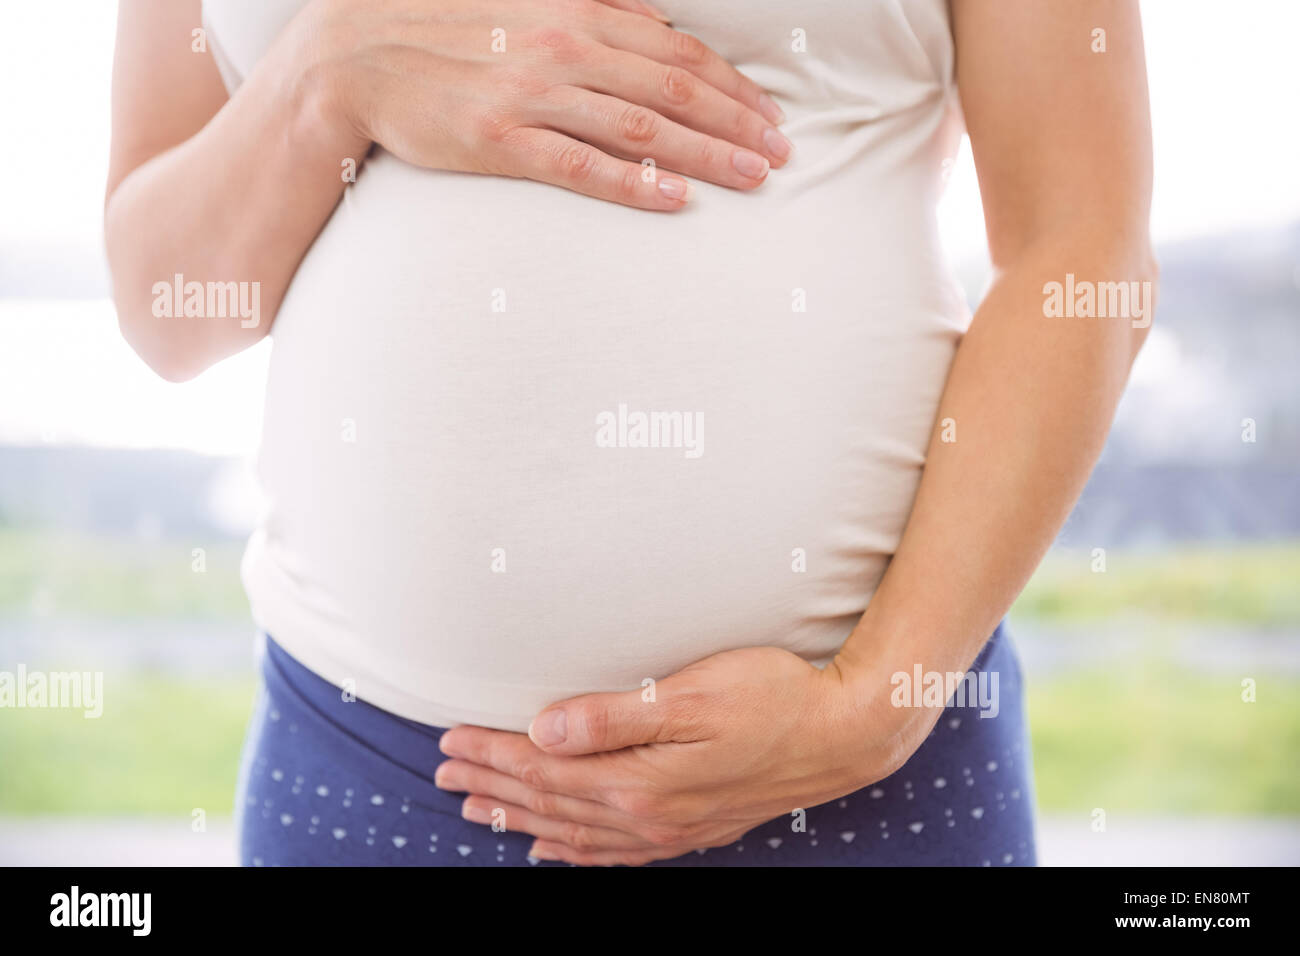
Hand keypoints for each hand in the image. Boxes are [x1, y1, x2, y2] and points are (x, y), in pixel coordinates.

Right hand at [301, 0, 791, 208]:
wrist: (352, 55)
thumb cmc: (444, 28)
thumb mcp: (524, 0)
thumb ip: (590, 10)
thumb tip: (651, 21)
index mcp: (574, 8)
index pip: (675, 49)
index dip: (731, 84)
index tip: (770, 114)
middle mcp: (563, 46)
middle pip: (674, 89)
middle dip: (738, 123)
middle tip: (782, 155)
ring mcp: (532, 95)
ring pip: (642, 128)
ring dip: (706, 155)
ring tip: (754, 179)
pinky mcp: (499, 141)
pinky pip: (582, 167)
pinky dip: (636, 184)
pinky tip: (679, 201)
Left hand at [435, 646, 916, 864]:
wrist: (842, 733)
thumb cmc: (771, 698)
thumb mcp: (689, 694)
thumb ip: (611, 715)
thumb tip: (544, 729)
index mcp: (639, 779)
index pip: (544, 767)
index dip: (492, 753)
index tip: (450, 741)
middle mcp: (646, 815)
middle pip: (549, 801)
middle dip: (492, 785)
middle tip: (443, 774)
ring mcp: (668, 829)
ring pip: (573, 830)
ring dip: (521, 819)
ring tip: (479, 811)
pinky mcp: (690, 829)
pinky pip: (613, 853)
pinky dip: (574, 852)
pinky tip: (554, 849)